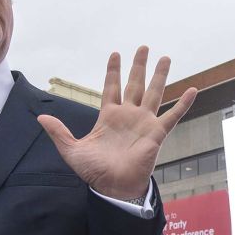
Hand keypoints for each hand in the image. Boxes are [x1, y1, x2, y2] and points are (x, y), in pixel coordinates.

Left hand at [38, 46, 197, 200]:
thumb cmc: (94, 171)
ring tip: (166, 58)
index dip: (113, 71)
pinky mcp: (157, 133)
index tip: (115, 54)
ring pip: (154, 93)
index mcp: (109, 116)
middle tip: (144, 47)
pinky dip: (184, 103)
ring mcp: (144, 123)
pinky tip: (194, 89)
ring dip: (160, 76)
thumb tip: (40, 118)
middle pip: (135, 84)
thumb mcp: (71, 150)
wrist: (113, 187)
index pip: (111, 87)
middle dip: (139, 65)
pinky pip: (173, 116)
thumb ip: (59, 132)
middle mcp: (128, 115)